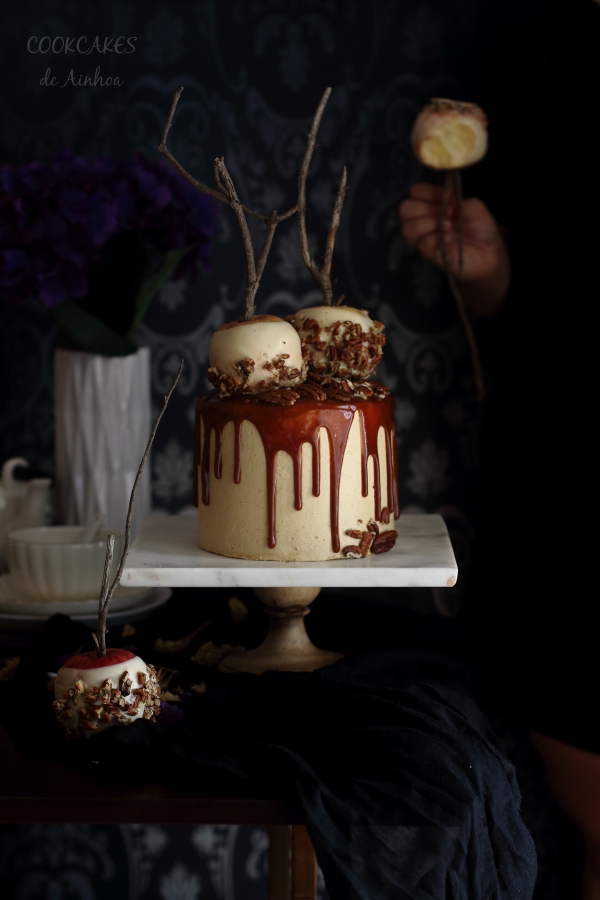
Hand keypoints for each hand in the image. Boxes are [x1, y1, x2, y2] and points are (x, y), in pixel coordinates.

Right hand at [399, 182, 509, 317]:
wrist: (490, 252)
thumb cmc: (481, 228)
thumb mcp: (475, 207)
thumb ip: (459, 200)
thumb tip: (447, 199)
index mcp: (433, 204)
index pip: (416, 192)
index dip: (429, 193)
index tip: (449, 199)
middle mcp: (425, 220)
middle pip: (405, 209)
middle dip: (425, 209)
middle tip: (448, 214)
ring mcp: (425, 238)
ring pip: (408, 228)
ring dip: (427, 224)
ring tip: (448, 226)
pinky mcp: (431, 254)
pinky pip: (422, 243)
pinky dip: (437, 238)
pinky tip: (450, 238)